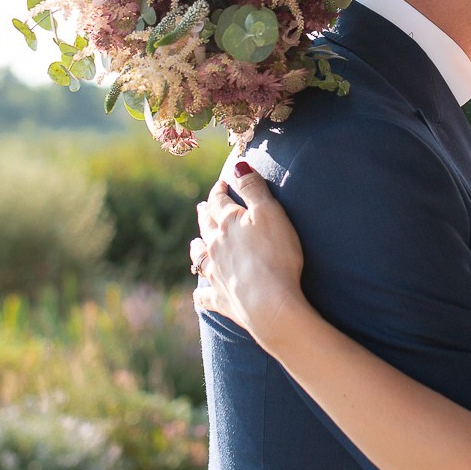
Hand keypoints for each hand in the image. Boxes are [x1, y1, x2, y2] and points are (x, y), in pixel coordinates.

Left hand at [192, 160, 311, 353]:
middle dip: (205, 213)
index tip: (222, 183)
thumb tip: (237, 166)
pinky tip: (199, 292)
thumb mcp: (270, 213)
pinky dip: (201, 292)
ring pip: (199, 257)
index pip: (219, 200)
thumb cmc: (276, 255)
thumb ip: (253, 188)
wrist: (269, 304)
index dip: (220, 189)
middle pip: (206, 226)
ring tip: (194, 244)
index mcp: (228, 223)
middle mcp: (216, 247)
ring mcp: (216, 274)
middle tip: (202, 207)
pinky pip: (205, 295)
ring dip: (196, 248)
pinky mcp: (221, 300)